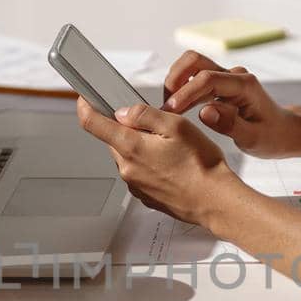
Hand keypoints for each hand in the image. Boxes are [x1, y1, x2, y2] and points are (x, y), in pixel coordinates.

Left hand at [76, 97, 240, 224]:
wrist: (215, 201)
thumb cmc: (201, 165)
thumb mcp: (175, 125)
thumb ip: (144, 114)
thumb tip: (123, 112)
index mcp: (131, 147)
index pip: (92, 124)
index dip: (86, 107)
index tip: (85, 100)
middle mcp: (127, 168)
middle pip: (113, 140)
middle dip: (127, 129)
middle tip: (156, 127)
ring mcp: (135, 185)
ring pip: (128, 156)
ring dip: (141, 148)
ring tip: (171, 149)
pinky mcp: (145, 196)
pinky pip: (139, 173)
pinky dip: (150, 165)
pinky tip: (172, 165)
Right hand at [160, 50, 300, 158]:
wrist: (284, 131)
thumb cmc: (272, 137)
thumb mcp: (254, 139)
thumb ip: (229, 125)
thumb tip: (204, 111)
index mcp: (244, 86)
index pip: (207, 79)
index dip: (185, 93)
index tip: (170, 111)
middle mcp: (234, 75)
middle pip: (194, 60)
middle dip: (174, 80)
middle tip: (166, 106)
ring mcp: (226, 77)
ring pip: (191, 66)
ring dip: (175, 83)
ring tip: (169, 110)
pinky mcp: (220, 83)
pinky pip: (194, 78)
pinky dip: (181, 89)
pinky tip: (177, 110)